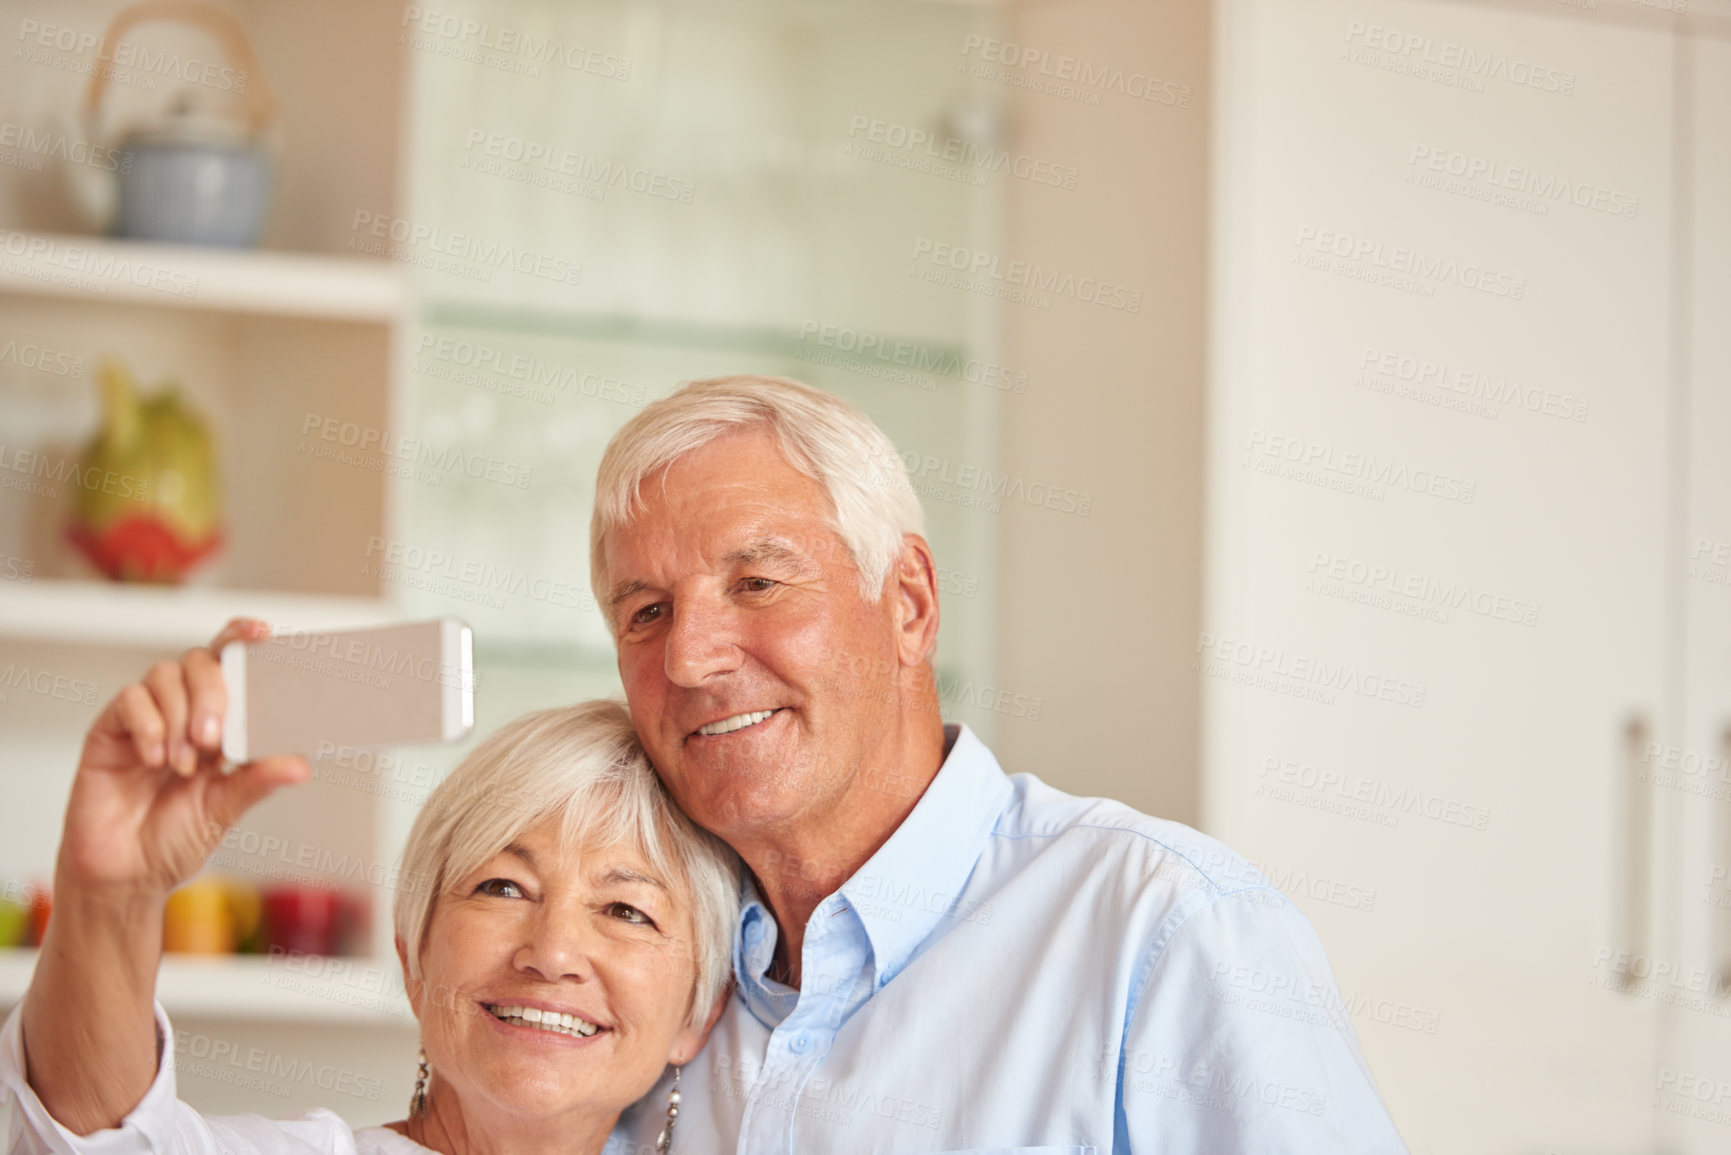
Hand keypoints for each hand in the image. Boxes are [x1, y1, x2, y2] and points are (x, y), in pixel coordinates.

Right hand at [56, 616, 309, 898]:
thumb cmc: (173, 839)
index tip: (265, 633)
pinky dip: (148, 726)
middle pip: (200, 662)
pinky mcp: (110, 732)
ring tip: (185, 764)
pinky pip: (129, 701)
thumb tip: (300, 764)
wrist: (125, 874)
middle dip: (213, 692)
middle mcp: (182, 713)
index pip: (231, 667)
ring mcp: (146, 720)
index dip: (244, 641)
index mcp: (218, 724)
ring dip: (181, 716)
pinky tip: (155, 760)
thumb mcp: (224, 810)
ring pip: (165, 676)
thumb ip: (257, 782)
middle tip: (214, 739)